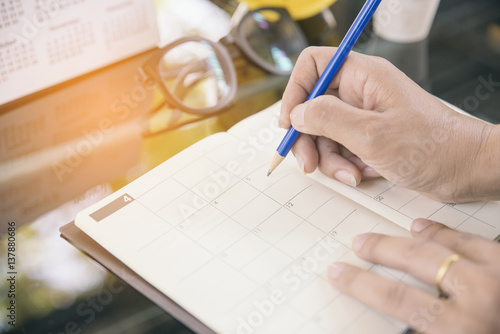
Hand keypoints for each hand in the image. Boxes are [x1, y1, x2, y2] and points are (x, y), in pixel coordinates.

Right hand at [279, 47, 499, 202]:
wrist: (464, 170)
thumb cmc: (431, 147)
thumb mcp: (371, 134)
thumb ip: (327, 119)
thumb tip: (296, 114)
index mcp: (362, 76)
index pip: (313, 65)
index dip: (295, 91)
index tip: (289, 122)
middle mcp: (359, 92)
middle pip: (312, 106)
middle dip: (308, 137)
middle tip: (308, 164)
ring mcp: (363, 116)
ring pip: (323, 133)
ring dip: (328, 158)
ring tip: (349, 174)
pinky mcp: (367, 138)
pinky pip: (339, 148)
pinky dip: (343, 165)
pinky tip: (360, 175)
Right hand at [327, 219, 499, 333]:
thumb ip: (424, 329)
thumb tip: (392, 320)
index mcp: (462, 329)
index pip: (397, 301)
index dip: (362, 285)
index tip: (340, 273)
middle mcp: (480, 295)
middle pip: (414, 261)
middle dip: (380, 251)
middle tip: (359, 244)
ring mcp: (498, 273)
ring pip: (443, 244)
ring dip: (408, 239)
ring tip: (387, 236)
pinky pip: (472, 238)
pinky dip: (444, 231)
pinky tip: (426, 229)